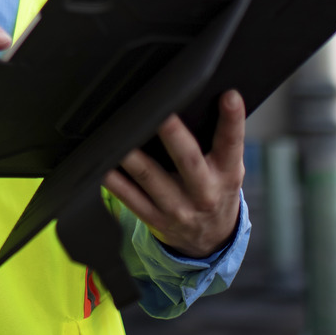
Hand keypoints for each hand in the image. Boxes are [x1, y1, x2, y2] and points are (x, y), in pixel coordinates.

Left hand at [102, 90, 245, 258]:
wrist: (211, 238)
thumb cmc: (217, 189)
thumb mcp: (229, 168)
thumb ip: (222, 142)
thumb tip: (202, 99)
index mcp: (226, 173)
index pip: (232, 143)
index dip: (232, 119)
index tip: (229, 96)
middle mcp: (203, 191)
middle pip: (188, 160)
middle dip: (174, 135)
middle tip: (161, 113)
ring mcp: (177, 207)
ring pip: (150, 177)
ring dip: (132, 156)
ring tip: (118, 134)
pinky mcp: (155, 218)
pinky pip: (130, 198)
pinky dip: (114, 181)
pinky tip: (102, 164)